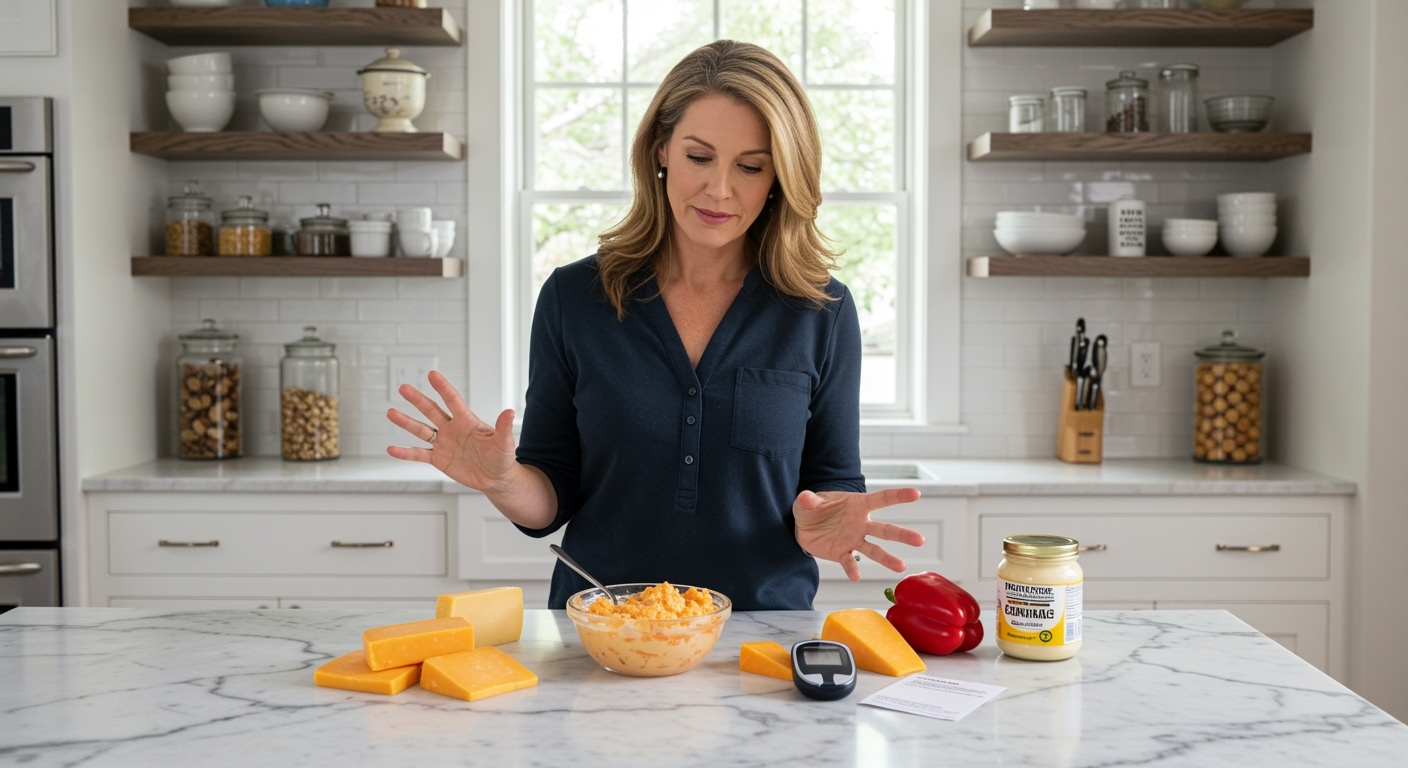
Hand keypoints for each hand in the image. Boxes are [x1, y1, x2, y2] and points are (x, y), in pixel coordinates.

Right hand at [386, 371, 516, 491]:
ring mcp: (444, 443)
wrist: (496, 479)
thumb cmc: (502, 459)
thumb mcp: (504, 444)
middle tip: (403, 388)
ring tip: (390, 412)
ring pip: (421, 430)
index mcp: (467, 422)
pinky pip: (419, 454)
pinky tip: (391, 449)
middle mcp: (452, 429)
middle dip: (418, 400)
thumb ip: (503, 428)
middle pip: (432, 411)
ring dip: (406, 422)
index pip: (453, 401)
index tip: (432, 374)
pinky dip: (405, 453)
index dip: (443, 388)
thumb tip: (509, 411)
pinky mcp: (439, 459)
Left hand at [793, 488, 924, 580]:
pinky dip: (852, 569)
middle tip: (920, 540)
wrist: (804, 526)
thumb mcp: (808, 501)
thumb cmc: (812, 508)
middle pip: (885, 529)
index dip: (898, 496)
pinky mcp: (842, 553)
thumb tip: (806, 497)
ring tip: (902, 567)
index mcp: (858, 505)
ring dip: (887, 558)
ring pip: (874, 550)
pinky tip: (856, 576)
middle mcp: (861, 523)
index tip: (916, 494)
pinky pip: (850, 562)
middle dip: (903, 535)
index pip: (881, 499)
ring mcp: (854, 539)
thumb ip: (809, 500)